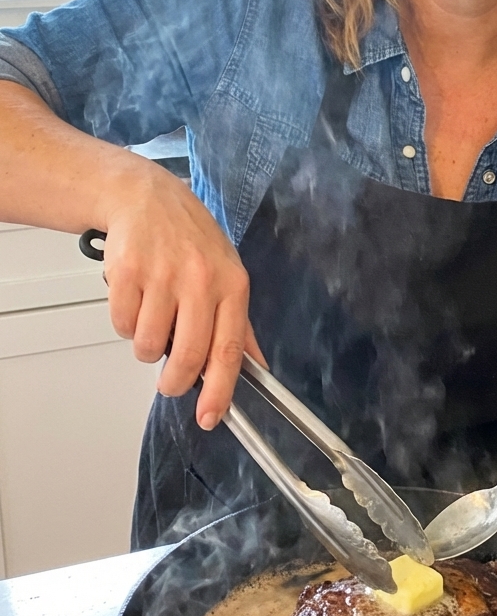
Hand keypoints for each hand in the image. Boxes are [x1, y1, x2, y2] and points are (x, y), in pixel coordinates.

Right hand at [102, 159, 264, 429]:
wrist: (146, 197)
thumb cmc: (191, 240)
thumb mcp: (227, 276)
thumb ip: (240, 326)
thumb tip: (256, 368)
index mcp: (232, 286)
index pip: (228, 351)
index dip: (218, 391)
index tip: (208, 417)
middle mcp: (200, 281)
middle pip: (186, 356)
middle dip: (174, 381)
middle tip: (169, 381)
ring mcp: (162, 275)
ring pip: (147, 345)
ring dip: (145, 345)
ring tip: (152, 318)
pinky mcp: (126, 272)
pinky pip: (121, 324)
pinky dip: (124, 323)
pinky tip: (134, 300)